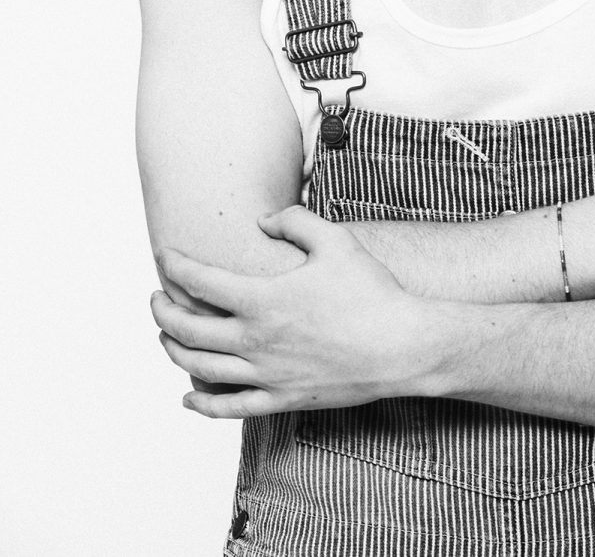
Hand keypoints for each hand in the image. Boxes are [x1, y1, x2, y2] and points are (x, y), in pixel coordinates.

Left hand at [151, 207, 431, 418]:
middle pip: (188, 329)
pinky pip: (229, 408)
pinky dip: (202, 405)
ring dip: (174, 351)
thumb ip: (295, 221)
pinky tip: (189, 399)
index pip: (200, 282)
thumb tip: (264, 220)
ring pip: (200, 368)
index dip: (176, 267)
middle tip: (156, 298)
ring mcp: (266, 374)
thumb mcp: (335, 240)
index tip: (165, 256)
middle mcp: (255, 341)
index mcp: (263, 299)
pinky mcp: (282, 399)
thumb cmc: (371, 292)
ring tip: (166, 337)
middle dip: (163, 311)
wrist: (402, 347)